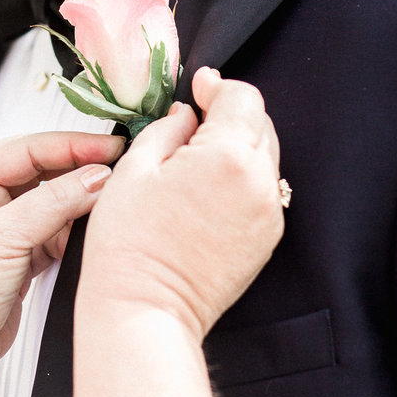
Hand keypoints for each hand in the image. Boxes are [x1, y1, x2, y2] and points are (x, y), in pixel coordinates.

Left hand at [0, 130, 124, 387]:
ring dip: (80, 202)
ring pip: (53, 204)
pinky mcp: (19, 260)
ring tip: (115, 199)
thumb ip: (53, 203)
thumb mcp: (2, 238)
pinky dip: (76, 233)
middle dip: (80, 169)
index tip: (110, 147)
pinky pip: (56, 235)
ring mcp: (3, 232)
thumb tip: (97, 176)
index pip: (27, 150)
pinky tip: (95, 231)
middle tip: (121, 168)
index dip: (71, 146)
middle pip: (43, 172)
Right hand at [79, 68, 283, 341]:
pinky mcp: (267, 239)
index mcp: (227, 156)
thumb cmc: (129, 246)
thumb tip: (185, 115)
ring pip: (265, 158)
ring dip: (239, 147)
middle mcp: (258, 182)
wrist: (146, 309)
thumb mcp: (133, 169)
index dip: (218, 86)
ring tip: (197, 161)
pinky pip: (263, 191)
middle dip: (230, 115)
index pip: (242, 98)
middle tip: (194, 123)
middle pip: (260, 124)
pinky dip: (243, 180)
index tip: (199, 88)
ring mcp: (267, 213)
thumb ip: (166, 128)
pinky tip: (208, 192)